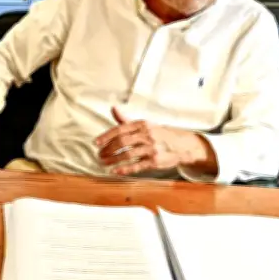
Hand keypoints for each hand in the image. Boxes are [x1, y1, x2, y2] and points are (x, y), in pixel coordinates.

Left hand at [95, 107, 212, 175]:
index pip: (120, 129)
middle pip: (122, 141)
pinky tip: (115, 171)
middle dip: (108, 149)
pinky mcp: (155, 161)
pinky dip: (125, 169)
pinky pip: (137, 166)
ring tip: (104, 162)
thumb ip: (126, 120)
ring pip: (128, 154)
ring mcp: (151, 148)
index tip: (96, 143)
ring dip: (113, 159)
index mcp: (142, 124)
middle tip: (99, 154)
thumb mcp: (144, 125)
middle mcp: (147, 135)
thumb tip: (113, 108)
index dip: (106, 136)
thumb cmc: (158, 134)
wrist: (182, 145)